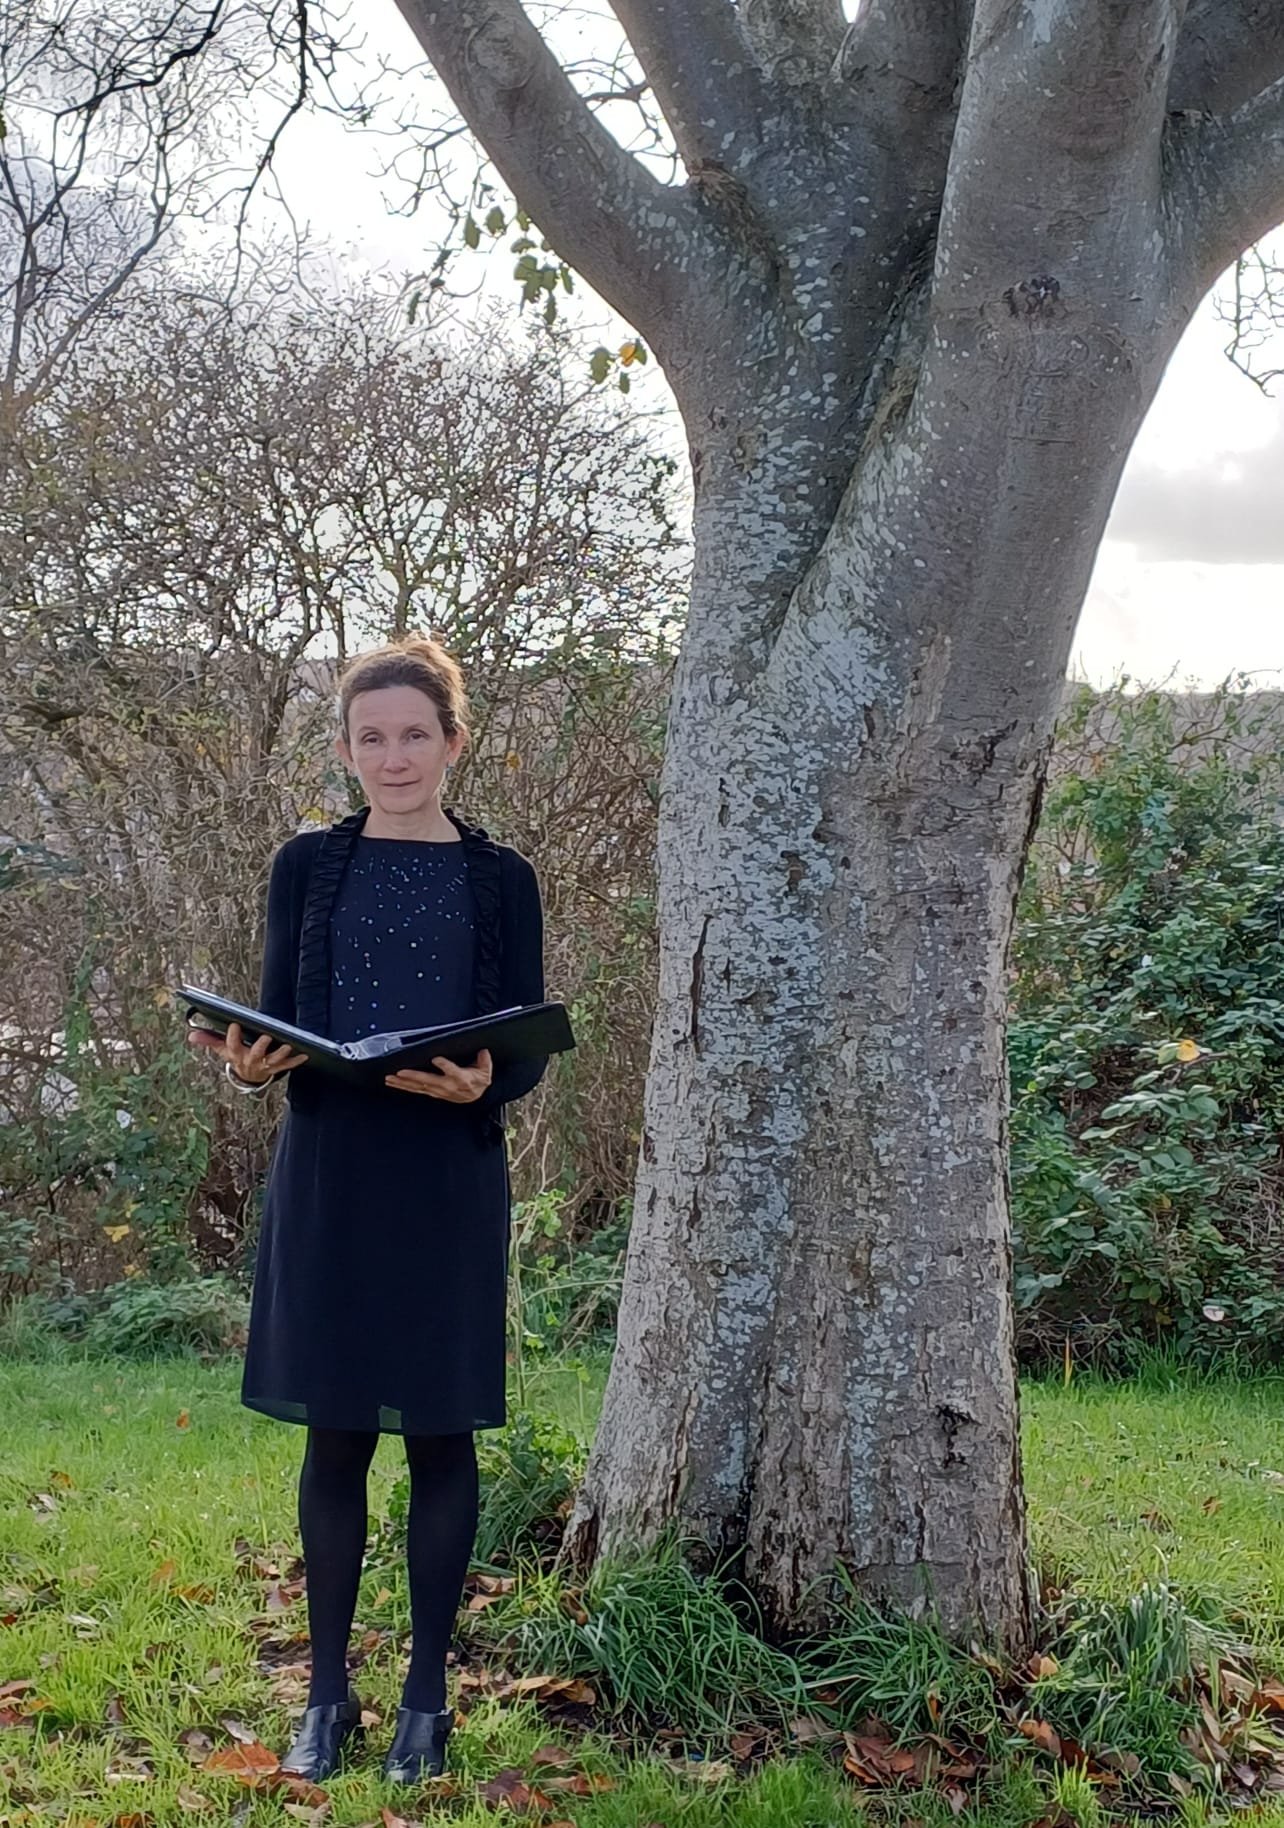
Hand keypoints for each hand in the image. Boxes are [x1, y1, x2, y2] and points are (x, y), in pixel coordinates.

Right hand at [187, 1019, 307, 1085]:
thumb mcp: (222, 1050)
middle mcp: (250, 1061)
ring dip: (281, 1054)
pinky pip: (287, 1066)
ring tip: (288, 1045)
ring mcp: (264, 1066)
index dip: (233, 1035)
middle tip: (266, 1036)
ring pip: (273, 1061)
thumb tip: (191, 1035)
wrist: (248, 1078)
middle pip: (255, 1054)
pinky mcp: (276, 1068)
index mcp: (236, 1055)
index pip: (232, 1045)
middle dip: (260, 1046)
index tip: (234, 1023)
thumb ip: (208, 1040)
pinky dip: (296, 1061)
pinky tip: (305, 1054)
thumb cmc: (236, 1057)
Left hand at [385, 1047, 492, 1103]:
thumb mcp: (486, 1069)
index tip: (436, 1058)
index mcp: (462, 1078)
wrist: (476, 1096)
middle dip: (413, 1076)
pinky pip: (416, 1090)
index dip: (444, 1065)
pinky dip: (404, 1086)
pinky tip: (393, 1082)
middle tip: (400, 1071)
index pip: (452, 1071)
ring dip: (403, 1083)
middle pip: (429, 1080)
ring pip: (419, 1087)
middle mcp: (448, 1086)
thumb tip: (482, 1050)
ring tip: (390, 1078)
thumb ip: (484, 1060)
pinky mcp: (432, 1093)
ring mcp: (438, 1091)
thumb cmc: (478, 1081)